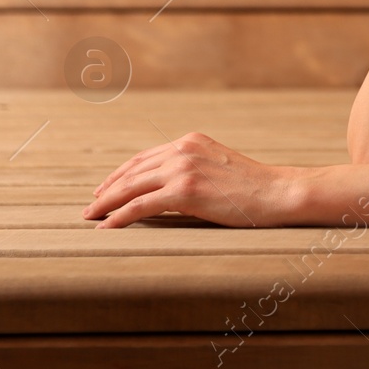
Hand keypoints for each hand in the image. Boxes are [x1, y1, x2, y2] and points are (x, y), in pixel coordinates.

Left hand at [83, 131, 301, 228]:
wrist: (277, 192)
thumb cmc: (255, 188)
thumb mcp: (219, 168)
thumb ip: (195, 169)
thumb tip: (171, 188)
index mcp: (191, 140)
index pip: (145, 157)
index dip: (121, 174)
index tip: (106, 188)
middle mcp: (183, 149)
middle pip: (133, 170)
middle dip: (108, 189)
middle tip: (91, 206)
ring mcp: (183, 168)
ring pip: (131, 187)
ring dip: (106, 204)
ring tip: (91, 218)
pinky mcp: (184, 190)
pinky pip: (140, 205)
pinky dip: (118, 218)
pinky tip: (106, 228)